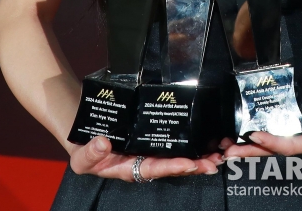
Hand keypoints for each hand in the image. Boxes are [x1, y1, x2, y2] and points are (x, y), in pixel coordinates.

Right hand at [68, 136, 222, 179]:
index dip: (171, 167)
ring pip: (178, 153)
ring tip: (218, 155)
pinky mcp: (155, 135)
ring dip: (198, 155)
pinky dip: (193, 139)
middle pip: (172, 164)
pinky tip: (208, 138)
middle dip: (194, 165)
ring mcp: (151, 148)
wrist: (85, 131)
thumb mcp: (82, 155)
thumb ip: (91, 153)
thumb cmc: (85, 148)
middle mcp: (144, 160)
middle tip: (214, 163)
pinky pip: (176, 139)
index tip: (188, 164)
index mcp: (130, 168)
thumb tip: (103, 143)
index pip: (154, 169)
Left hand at [221, 120, 301, 158]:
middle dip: (249, 149)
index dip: (270, 142)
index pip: (287, 145)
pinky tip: (250, 125)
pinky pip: (282, 128)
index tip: (252, 136)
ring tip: (228, 141)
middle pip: (272, 147)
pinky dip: (265, 128)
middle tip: (226, 149)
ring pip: (273, 138)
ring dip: (251, 142)